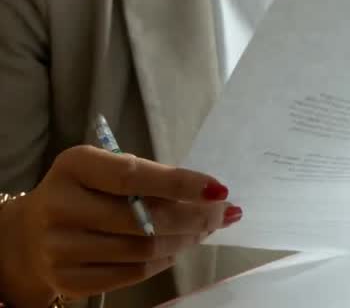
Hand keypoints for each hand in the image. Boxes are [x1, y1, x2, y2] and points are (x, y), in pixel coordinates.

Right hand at [0, 146, 239, 305]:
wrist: (28, 234)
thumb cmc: (84, 191)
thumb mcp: (105, 170)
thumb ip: (150, 177)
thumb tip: (212, 193)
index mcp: (75, 167)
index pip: (134, 176)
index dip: (181, 184)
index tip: (219, 189)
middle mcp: (62, 206)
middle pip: (146, 220)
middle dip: (196, 217)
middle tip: (223, 213)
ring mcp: (62, 247)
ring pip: (144, 249)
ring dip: (186, 240)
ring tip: (205, 229)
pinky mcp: (69, 279)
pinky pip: (133, 273)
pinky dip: (164, 260)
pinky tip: (178, 248)